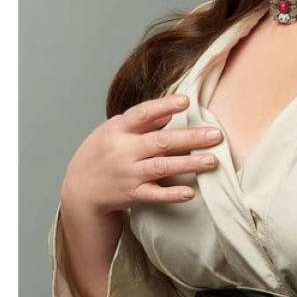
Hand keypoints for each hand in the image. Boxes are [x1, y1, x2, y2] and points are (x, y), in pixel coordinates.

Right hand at [60, 93, 223, 215]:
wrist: (80, 189)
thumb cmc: (102, 153)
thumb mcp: (113, 130)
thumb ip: (142, 121)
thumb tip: (170, 110)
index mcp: (119, 130)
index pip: (143, 114)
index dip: (164, 106)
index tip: (186, 101)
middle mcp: (124, 151)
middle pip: (161, 141)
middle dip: (191, 138)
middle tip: (216, 135)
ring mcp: (129, 174)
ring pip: (162, 167)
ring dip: (189, 164)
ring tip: (212, 160)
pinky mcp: (133, 195)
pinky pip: (155, 195)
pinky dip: (172, 194)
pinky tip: (190, 192)